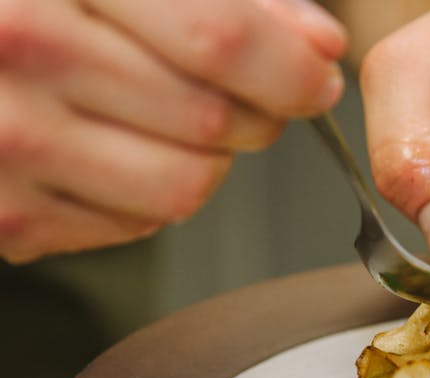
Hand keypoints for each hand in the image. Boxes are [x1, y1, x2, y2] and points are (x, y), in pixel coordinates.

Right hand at [0, 0, 346, 262]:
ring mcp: (8, 140)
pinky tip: (116, 152)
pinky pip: (139, 225)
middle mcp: (22, 50)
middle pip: (212, 120)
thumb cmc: (35, 5)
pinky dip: (152, 197)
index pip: (218, 38)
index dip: (290, 69)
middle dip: (256, 116)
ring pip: (187, 185)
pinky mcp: (8, 213)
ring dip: (208, 162)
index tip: (317, 79)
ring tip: (172, 124)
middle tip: (243, 98)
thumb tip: (319, 45)